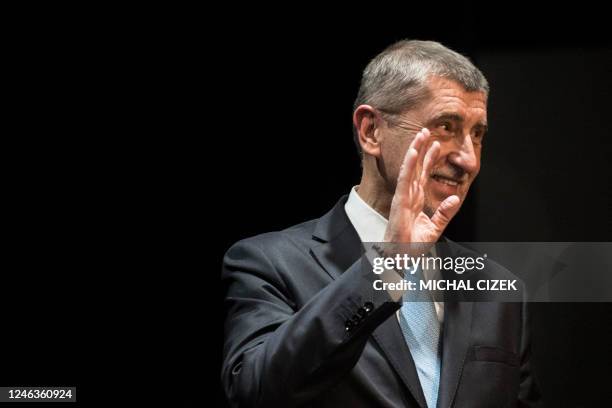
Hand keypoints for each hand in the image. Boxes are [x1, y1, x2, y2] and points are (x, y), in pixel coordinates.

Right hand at [383, 128, 460, 246]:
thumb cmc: (412, 246)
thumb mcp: (434, 229)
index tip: (436, 144)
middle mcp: (408, 195)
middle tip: (426, 130)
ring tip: (421, 135)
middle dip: (421, 148)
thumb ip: (444, 213)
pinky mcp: (400, 201)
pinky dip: (408, 166)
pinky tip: (413, 152)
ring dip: (415, 150)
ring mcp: (403, 197)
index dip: (429, 159)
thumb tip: (455, 197)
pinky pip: (405, 180)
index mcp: (415, 200)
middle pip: (415, 167)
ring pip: (410, 169)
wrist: (401, 259)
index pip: (422, 175)